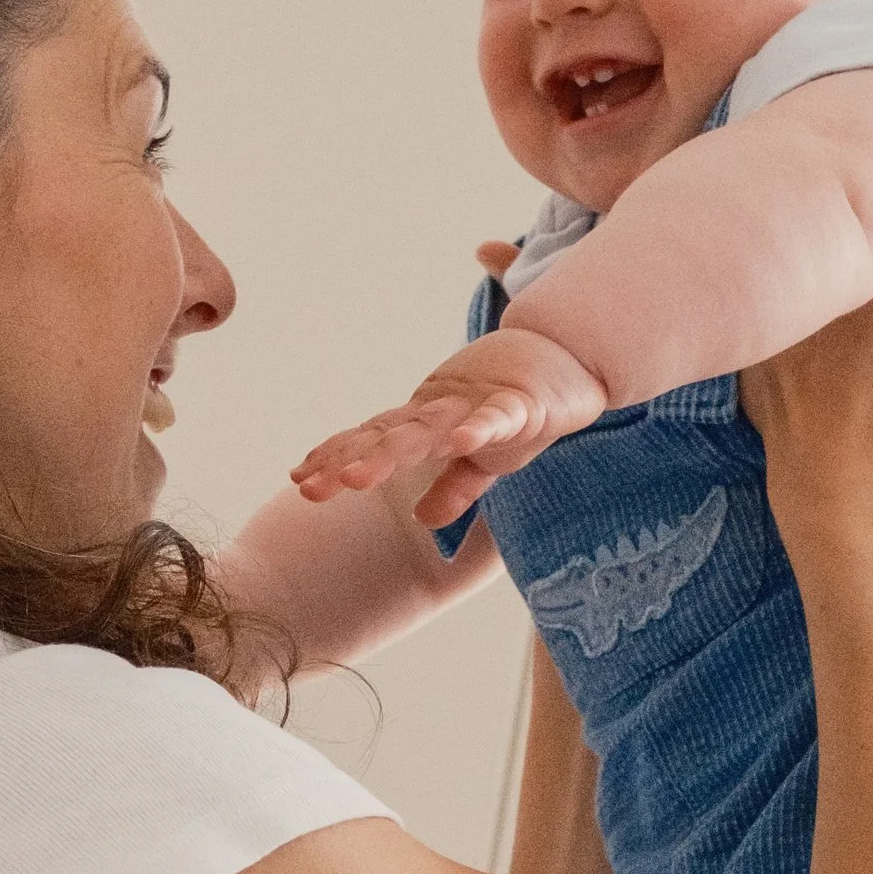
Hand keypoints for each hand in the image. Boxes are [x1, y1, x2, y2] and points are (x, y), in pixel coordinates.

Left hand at [293, 325, 609, 528]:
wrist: (573, 353)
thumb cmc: (525, 407)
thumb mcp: (488, 462)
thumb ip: (455, 487)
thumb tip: (423, 519)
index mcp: (431, 422)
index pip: (375, 440)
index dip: (336, 457)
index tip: (298, 478)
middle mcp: (444, 411)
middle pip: (388, 438)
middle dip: (347, 462)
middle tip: (307, 486)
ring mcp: (479, 405)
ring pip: (429, 431)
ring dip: (391, 454)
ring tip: (354, 478)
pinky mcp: (524, 403)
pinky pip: (497, 417)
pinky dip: (479, 428)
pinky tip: (458, 442)